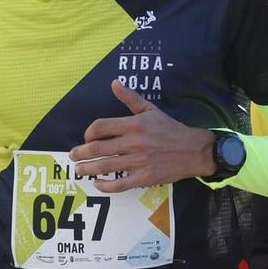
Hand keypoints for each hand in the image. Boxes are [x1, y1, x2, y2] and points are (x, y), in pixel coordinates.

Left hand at [68, 81, 215, 192]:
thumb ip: (130, 98)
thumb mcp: (151, 110)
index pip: (100, 127)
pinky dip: (104, 185)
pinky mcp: (144, 178)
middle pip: (97, 148)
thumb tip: (114, 83)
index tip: (86, 139)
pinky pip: (119, 184)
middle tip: (73, 156)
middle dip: (80, 153)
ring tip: (79, 170)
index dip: (87, 133)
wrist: (194, 150)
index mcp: (134, 125)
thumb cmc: (171, 129)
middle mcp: (134, 143)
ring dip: (86, 169)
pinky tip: (98, 183)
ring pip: (104, 166)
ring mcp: (138, 162)